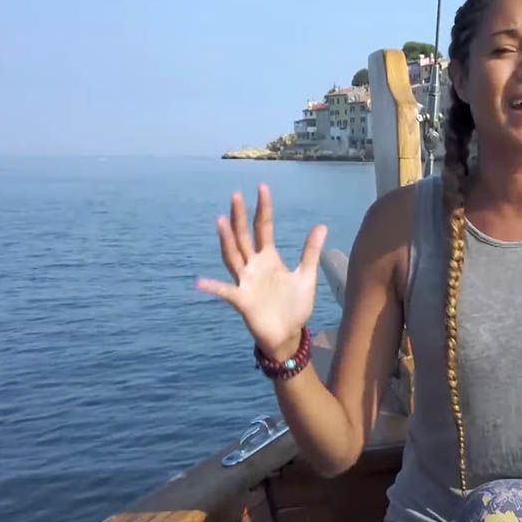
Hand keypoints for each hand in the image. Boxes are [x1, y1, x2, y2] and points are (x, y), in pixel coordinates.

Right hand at [195, 183, 326, 360]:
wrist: (289, 334)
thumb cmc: (295, 305)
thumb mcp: (306, 276)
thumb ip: (310, 252)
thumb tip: (321, 225)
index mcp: (269, 258)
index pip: (263, 227)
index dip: (263, 208)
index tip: (262, 187)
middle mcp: (253, 266)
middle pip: (243, 237)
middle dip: (240, 217)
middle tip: (235, 195)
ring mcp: (246, 281)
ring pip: (233, 257)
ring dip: (227, 240)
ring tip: (221, 221)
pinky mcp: (242, 300)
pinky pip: (226, 292)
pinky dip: (213, 287)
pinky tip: (200, 282)